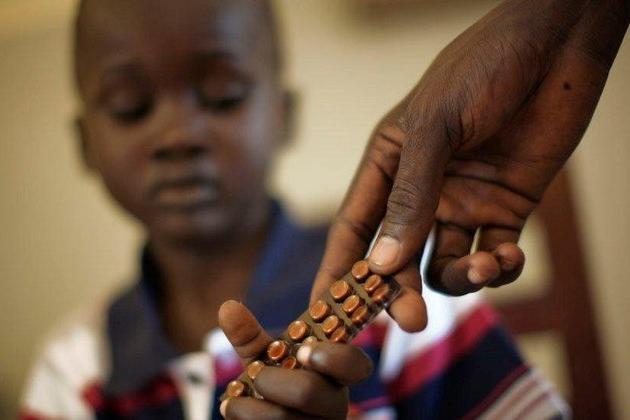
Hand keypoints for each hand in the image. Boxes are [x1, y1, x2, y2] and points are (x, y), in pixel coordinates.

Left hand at [218, 300, 372, 418]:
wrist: (269, 418)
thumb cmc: (274, 383)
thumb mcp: (266, 359)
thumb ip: (250, 335)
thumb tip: (228, 308)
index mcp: (337, 374)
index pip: (356, 365)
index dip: (334, 358)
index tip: (303, 350)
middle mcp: (334, 404)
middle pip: (311, 393)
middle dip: (275, 381)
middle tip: (256, 374)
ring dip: (252, 410)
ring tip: (230, 403)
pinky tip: (234, 412)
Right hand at [312, 0, 628, 331]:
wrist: (553, 47)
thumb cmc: (480, 72)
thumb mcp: (433, 129)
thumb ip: (409, 197)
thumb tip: (383, 264)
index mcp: (387, 167)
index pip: (353, 229)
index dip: (338, 272)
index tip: (326, 313)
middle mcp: (421, 191)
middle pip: (398, 257)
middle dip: (402, 291)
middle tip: (410, 321)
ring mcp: (462, 203)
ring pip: (445, 264)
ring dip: (461, 279)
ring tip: (482, 267)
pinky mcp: (505, 209)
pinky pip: (492, 254)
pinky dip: (500, 267)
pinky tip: (506, 255)